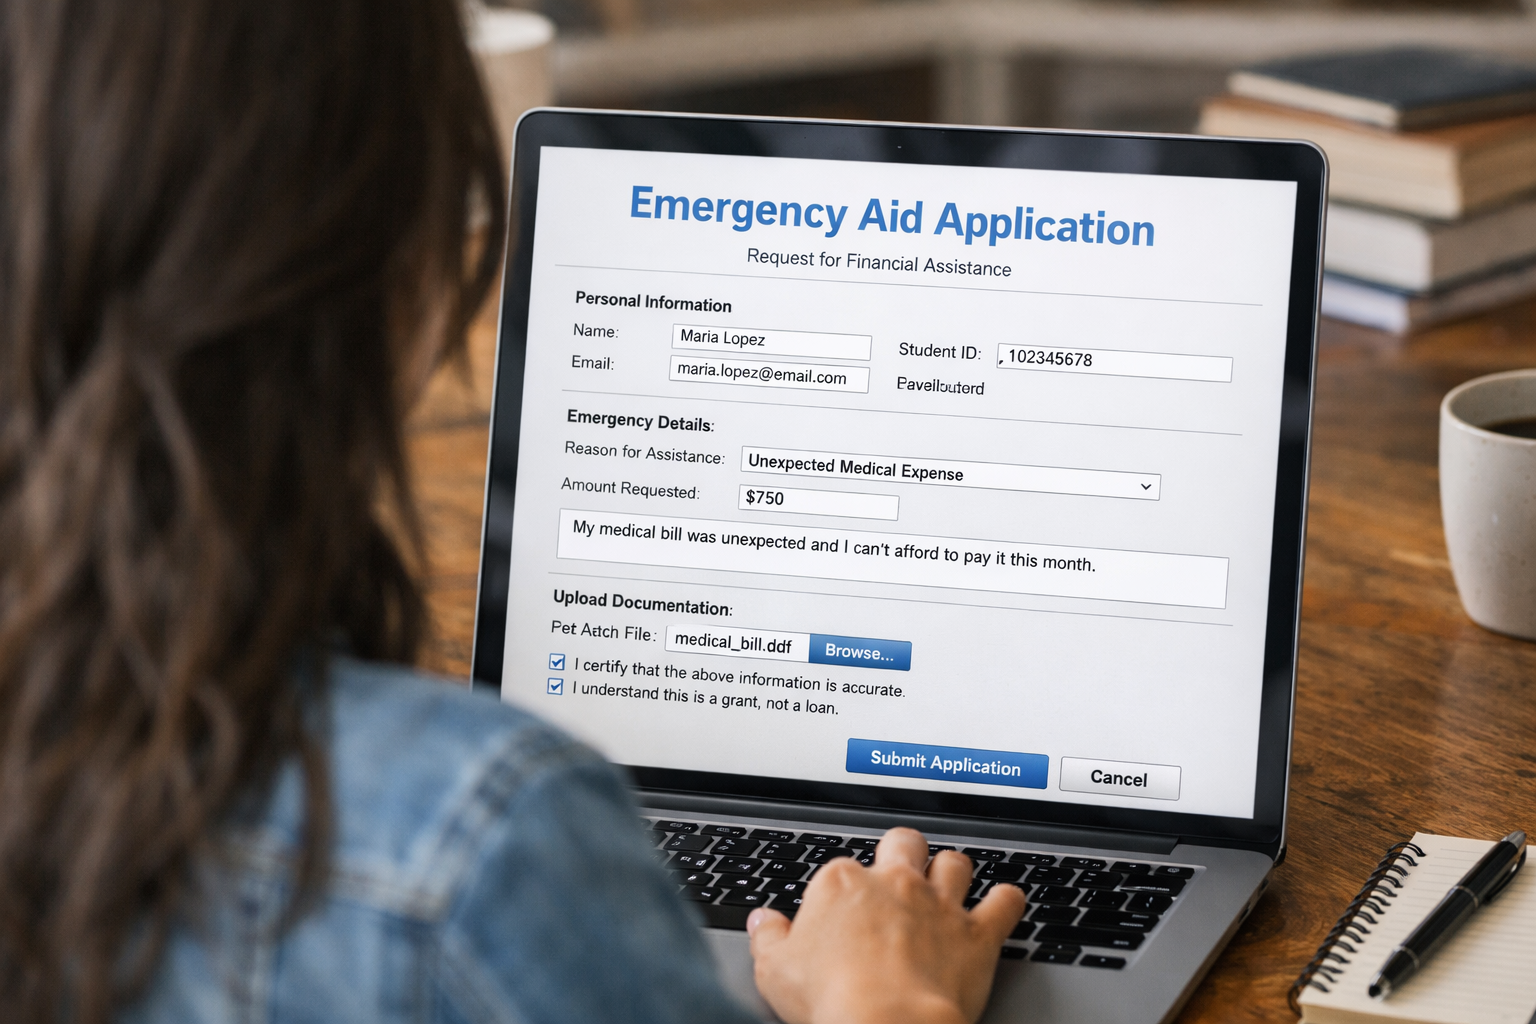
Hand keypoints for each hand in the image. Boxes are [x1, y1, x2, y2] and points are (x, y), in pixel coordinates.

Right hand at [746, 827, 1026, 1023]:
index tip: (843, 910)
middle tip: (900, 871)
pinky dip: (1007, 901)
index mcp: (842, 884)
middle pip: (903, 843)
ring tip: (949, 884)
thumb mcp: (775, 972)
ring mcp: (938, 904)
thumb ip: (768, 939)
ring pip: (954, 863)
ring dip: (953, 872)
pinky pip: (1004, 901)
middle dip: (903, 852)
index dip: (844, 889)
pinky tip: (1004, 904)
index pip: (842, 868)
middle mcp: (893, 882)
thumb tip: (762, 923)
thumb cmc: (831, 1000)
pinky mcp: (977, 933)